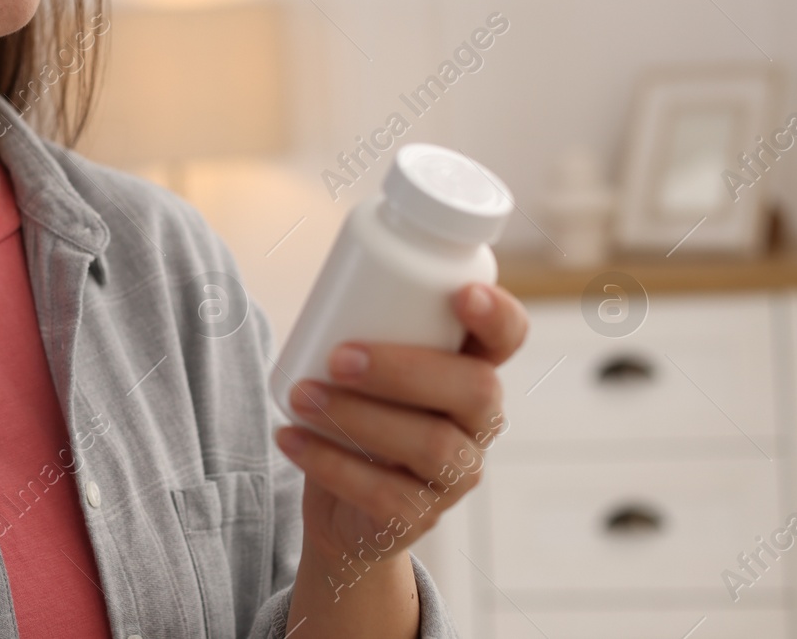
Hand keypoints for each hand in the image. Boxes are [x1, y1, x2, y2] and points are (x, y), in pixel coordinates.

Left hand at [275, 283, 529, 589]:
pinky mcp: (421, 516)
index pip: (508, 338)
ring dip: (356, 416)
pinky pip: (386, 494)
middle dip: (404, 369)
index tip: (462, 295)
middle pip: (475, 391)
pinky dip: (328, 462)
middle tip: (337, 358)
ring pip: (431, 445)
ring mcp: (457, 473)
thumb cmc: (356, 413)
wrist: (342, 507)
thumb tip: (321, 279)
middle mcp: (478, 422)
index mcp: (469, 368)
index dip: (499, 316)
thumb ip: (359, 322)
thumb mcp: (365, 366)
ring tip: (300, 396)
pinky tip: (289, 438)